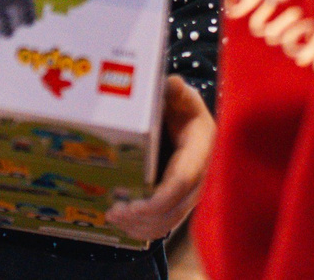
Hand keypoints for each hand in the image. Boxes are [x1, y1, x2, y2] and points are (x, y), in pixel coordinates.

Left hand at [105, 75, 212, 244]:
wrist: (195, 127)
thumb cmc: (185, 110)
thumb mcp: (182, 98)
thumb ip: (177, 93)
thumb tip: (172, 84)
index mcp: (200, 152)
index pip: (183, 182)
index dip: (159, 198)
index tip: (134, 205)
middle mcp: (199, 180)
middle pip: (174, 210)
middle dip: (144, 218)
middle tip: (114, 212)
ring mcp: (191, 195)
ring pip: (169, 222)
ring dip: (141, 227)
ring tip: (113, 218)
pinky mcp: (181, 203)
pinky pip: (165, 223)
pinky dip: (144, 229)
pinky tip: (123, 225)